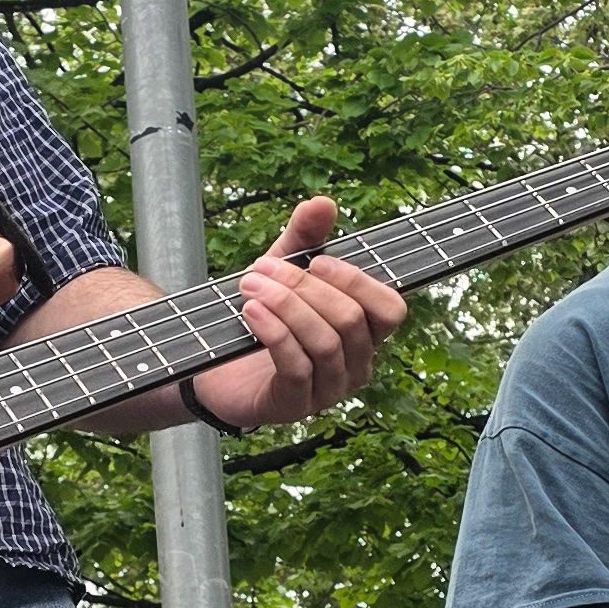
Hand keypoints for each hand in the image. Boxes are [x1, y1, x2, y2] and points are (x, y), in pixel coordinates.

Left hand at [186, 197, 405, 432]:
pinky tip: (251, 311)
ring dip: (286, 306)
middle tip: (262, 269)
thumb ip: (304, 238)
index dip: (358, 282)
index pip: (391, 309)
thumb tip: (322, 202)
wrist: (217, 369)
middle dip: (304, 287)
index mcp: (364, 332)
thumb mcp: (283, 271)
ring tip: (250, 286)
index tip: (317, 261)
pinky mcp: (296, 405)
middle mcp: (356, 364)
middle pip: (351, 320)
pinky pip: (297, 368)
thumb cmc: (263, 319)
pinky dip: (274, 333)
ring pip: (325, 343)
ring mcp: (329, 389)